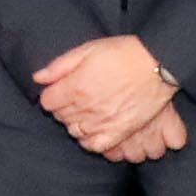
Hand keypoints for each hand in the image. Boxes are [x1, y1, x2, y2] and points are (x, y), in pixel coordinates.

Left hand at [33, 36, 179, 159]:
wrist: (156, 65)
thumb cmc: (123, 53)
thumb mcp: (88, 49)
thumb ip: (60, 66)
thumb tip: (39, 78)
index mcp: (75, 87)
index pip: (47, 101)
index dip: (52, 94)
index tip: (61, 90)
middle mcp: (85, 108)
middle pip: (60, 117)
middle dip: (64, 108)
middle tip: (76, 98)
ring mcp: (102, 122)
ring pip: (74, 132)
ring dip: (76, 123)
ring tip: (86, 112)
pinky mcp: (118, 132)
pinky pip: (95, 146)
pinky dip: (89, 140)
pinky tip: (93, 129)